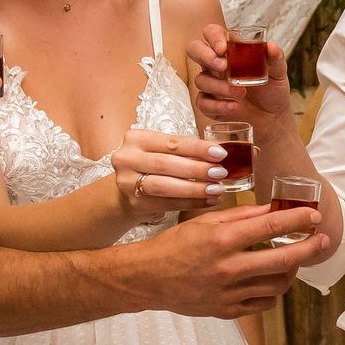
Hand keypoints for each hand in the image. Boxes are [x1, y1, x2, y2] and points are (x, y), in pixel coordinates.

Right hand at [109, 129, 226, 220]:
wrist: (124, 192)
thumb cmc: (149, 168)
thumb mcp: (160, 152)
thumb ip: (184, 152)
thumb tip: (218, 155)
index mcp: (136, 139)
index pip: (172, 143)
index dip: (198, 148)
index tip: (220, 153)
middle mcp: (127, 159)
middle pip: (167, 164)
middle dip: (197, 169)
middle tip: (220, 173)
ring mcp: (127, 183)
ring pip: (165, 186)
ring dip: (195, 189)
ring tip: (216, 189)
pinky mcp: (135, 204)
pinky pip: (167, 204)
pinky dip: (190, 203)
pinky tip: (207, 201)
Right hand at [136, 205, 332, 319]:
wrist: (148, 279)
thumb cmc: (175, 245)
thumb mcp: (205, 221)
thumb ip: (241, 216)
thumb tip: (273, 210)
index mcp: (222, 240)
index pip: (272, 227)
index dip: (298, 220)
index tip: (314, 216)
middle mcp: (228, 268)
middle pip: (284, 261)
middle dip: (309, 249)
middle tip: (322, 241)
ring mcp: (229, 293)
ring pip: (278, 285)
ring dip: (292, 271)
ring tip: (294, 260)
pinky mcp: (227, 311)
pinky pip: (263, 304)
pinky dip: (273, 292)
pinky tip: (272, 280)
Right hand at [188, 22, 292, 125]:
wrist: (273, 117)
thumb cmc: (272, 89)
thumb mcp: (278, 72)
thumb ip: (275, 58)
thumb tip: (271, 46)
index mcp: (230, 50)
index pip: (212, 33)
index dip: (213, 37)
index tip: (223, 48)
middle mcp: (216, 64)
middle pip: (195, 49)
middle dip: (204, 55)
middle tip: (223, 67)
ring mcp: (211, 83)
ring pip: (201, 79)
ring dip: (220, 86)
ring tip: (241, 93)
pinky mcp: (209, 104)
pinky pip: (203, 102)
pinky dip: (218, 105)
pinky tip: (233, 106)